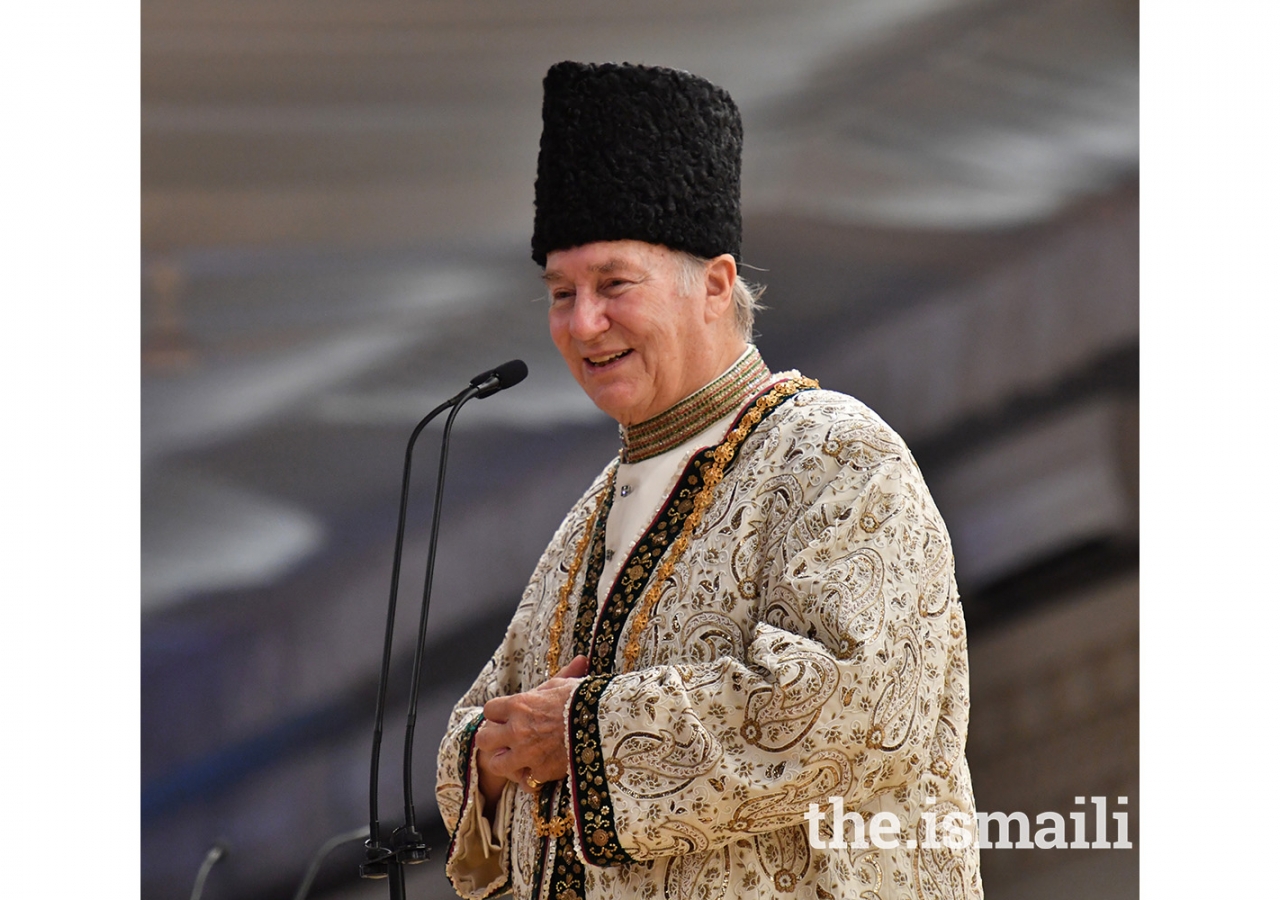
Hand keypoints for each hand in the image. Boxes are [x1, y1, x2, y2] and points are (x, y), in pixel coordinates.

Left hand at [475, 656, 588, 813]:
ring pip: (497, 764)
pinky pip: (525, 780)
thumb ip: (558, 678)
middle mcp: (517, 730)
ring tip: (518, 759)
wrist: (604, 726)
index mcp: (519, 705)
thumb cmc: (584, 700)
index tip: (506, 716)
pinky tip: (540, 770)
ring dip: (506, 762)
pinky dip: (532, 777)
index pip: (490, 710)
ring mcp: (527, 754)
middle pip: (484, 739)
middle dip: (491, 740)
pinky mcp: (541, 772)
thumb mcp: (566, 684)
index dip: (497, 714)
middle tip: (503, 740)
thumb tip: (579, 660)